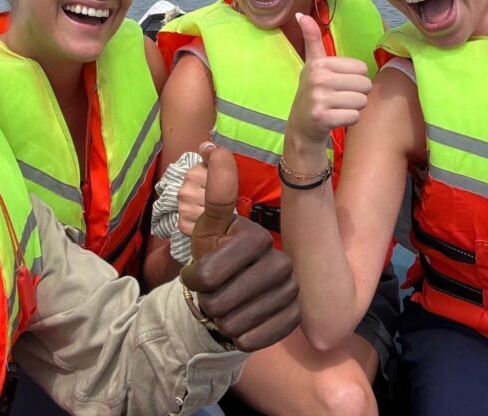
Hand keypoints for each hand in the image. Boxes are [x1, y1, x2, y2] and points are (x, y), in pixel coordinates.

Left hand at [180, 143, 299, 351]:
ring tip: (224, 309)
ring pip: (236, 323)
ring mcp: (292, 293)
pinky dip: (239, 337)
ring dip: (221, 321)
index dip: (194, 280)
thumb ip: (212, 195)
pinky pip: (254, 339)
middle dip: (207, 303)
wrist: (232, 298)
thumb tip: (214, 147)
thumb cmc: (214, 260)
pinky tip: (240, 326)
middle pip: (222, 300)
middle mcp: (282, 263)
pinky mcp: (294, 320)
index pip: (210, 273)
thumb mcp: (207, 228)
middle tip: (211, 297)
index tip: (193, 277)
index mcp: (257, 239)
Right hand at [287, 13, 371, 147]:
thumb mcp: (312, 64)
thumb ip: (312, 39)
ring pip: (362, 101)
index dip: (354, 78)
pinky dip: (349, 120)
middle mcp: (318, 79)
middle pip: (365, 85)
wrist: (301, 125)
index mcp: (320, 64)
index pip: (361, 68)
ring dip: (353, 108)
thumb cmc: (313, 92)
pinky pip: (355, 116)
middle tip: (338, 98)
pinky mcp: (322, 118)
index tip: (337, 84)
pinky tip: (335, 119)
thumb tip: (301, 14)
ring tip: (337, 108)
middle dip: (356, 94)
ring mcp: (319, 98)